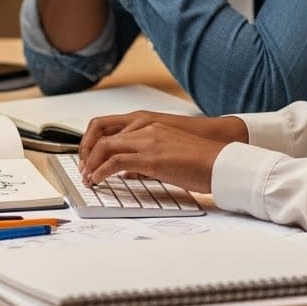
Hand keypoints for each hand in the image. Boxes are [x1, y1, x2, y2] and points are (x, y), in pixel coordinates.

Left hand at [78, 111, 247, 193]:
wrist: (222, 162)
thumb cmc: (202, 160)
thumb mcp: (168, 153)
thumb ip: (147, 157)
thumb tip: (130, 171)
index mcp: (150, 124)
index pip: (111, 126)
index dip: (93, 142)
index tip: (89, 158)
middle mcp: (146, 128)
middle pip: (103, 134)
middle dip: (87, 153)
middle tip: (83, 169)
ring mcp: (148, 142)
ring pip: (105, 146)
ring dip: (91, 164)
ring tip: (88, 178)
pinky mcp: (151, 159)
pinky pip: (116, 162)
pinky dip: (101, 172)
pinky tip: (98, 181)